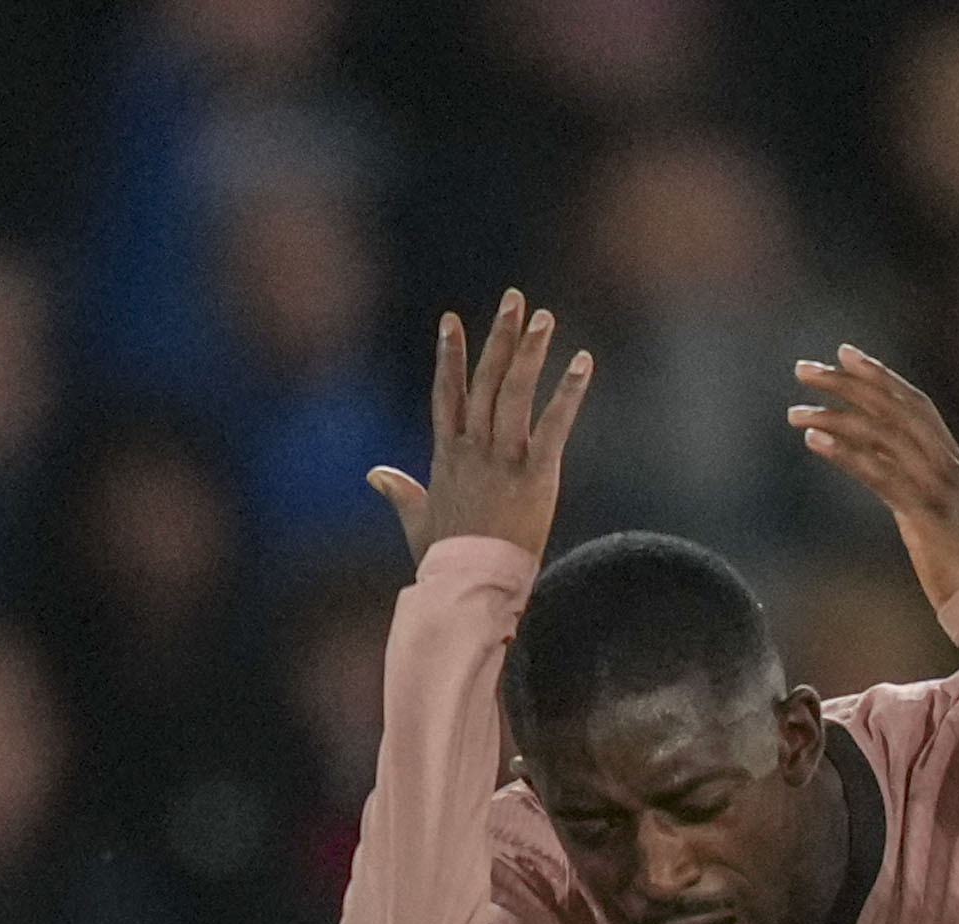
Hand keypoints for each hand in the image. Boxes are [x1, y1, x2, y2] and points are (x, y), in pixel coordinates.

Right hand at [367, 291, 594, 566]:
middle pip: (486, 381)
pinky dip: (568, 392)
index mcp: (447, 456)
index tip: (450, 320)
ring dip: (530, 352)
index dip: (450, 356)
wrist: (469, 588)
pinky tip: (582, 363)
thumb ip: (400, 492)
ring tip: (544, 317)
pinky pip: (553, 425)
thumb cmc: (445, 561)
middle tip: (514, 300)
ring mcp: (503, 459)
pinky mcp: (534, 475)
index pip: (447, 394)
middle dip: (499, 337)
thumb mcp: (417, 521)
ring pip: (515, 393)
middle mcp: (473, 449)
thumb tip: (375, 475)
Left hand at [790, 344, 958, 611]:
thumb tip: (881, 467)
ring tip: (794, 410)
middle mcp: (948, 464)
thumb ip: (915, 484)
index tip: (844, 353)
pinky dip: (846, 453)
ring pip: (882, 436)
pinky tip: (815, 441)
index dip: (880, 375)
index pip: (914, 403)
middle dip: (847, 383)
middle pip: (893, 408)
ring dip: (834, 417)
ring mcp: (939, 486)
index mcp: (952, 461)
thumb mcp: (938, 514)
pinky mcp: (926, 514)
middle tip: (803, 369)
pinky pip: (881, 474)